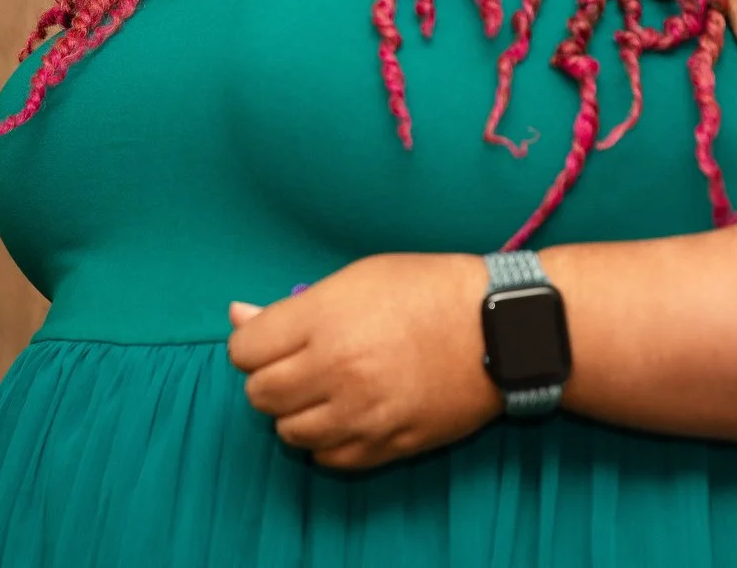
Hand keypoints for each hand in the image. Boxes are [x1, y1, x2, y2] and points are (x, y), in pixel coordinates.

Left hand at [226, 252, 503, 470]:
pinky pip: (327, 458)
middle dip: (270, 378)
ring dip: (297, 411)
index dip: (253, 342)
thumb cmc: (428, 289)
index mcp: (324, 319)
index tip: (272, 338)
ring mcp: (360, 414)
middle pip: (259, 394)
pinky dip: (327, 441)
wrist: (498, 329)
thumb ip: (294, 306)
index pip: (244, 350)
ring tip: (326, 389)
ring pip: (288, 432)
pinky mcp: (385, 446)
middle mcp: (335, 370)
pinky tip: (347, 415)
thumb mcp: (358, 277)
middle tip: (299, 363)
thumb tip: (237, 317)